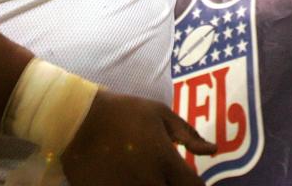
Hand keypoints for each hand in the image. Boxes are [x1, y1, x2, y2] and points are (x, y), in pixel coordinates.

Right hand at [61, 90, 216, 185]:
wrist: (78, 120)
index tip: (191, 180)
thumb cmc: (123, 112)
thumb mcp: (160, 114)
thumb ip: (188, 135)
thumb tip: (213, 150)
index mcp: (166, 162)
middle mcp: (150, 183)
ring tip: (151, 177)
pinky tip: (131, 180)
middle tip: (170, 178)